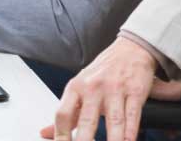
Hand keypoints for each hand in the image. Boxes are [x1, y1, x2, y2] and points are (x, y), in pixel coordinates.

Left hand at [40, 36, 157, 140]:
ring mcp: (115, 89)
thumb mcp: (80, 87)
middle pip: (86, 121)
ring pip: (114, 122)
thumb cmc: (103, 71)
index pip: (63, 114)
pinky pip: (132, 117)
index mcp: (76, 87)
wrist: (130, 49)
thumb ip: (67, 113)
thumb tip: (45, 133)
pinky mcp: (135, 91)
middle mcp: (94, 87)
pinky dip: (130, 134)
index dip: (60, 136)